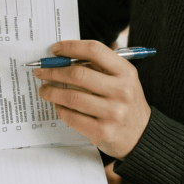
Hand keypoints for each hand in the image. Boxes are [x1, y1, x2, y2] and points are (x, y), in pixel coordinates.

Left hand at [34, 40, 150, 159]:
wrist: (142, 136)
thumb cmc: (126, 102)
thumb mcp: (122, 79)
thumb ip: (99, 67)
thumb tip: (64, 58)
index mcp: (126, 72)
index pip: (95, 50)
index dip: (71, 47)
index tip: (55, 49)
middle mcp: (121, 91)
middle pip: (78, 74)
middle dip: (54, 71)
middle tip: (41, 71)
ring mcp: (113, 113)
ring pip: (71, 97)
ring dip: (52, 91)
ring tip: (44, 89)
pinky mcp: (103, 132)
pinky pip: (72, 117)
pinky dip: (60, 109)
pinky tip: (57, 105)